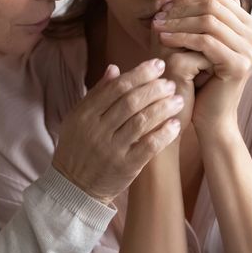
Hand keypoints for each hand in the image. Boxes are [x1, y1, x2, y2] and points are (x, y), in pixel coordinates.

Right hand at [53, 59, 183, 203]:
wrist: (73, 187)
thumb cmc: (78, 147)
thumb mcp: (78, 118)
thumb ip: (97, 94)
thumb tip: (115, 68)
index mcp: (85, 114)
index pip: (116, 88)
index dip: (140, 74)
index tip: (158, 65)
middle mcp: (97, 130)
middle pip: (131, 102)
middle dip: (155, 89)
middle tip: (170, 83)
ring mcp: (111, 149)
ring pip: (142, 121)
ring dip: (163, 108)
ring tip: (178, 100)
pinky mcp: (125, 167)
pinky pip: (149, 146)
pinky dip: (164, 133)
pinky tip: (176, 124)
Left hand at [153, 0, 251, 133]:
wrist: (210, 116)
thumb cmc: (199, 78)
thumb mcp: (197, 43)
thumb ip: (195, 17)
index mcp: (248, 25)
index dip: (187, 0)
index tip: (163, 8)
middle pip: (212, 6)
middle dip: (181, 9)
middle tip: (157, 17)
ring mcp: (250, 49)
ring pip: (208, 22)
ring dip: (178, 23)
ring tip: (156, 28)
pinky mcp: (240, 64)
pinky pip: (206, 42)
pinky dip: (182, 38)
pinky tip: (163, 40)